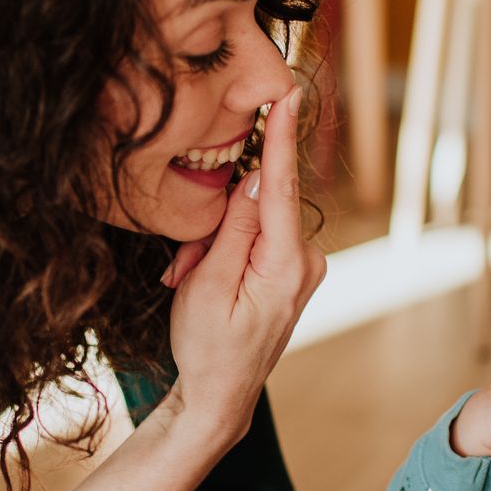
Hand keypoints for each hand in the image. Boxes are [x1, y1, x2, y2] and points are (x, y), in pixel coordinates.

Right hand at [161, 87, 324, 437]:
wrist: (221, 394)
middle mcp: (307, 261)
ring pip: (251, 220)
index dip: (279, 138)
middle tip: (183, 270)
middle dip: (213, 224)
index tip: (285, 95)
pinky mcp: (292, 267)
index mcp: (287, 265)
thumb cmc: (208, 348)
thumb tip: (258, 177)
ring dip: (213, 242)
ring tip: (191, 282)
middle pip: (257, 204)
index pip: (282, 188)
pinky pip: (255, 236)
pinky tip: (206, 279)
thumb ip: (235, 228)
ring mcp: (303, 266)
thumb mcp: (207, 286)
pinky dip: (224, 250)